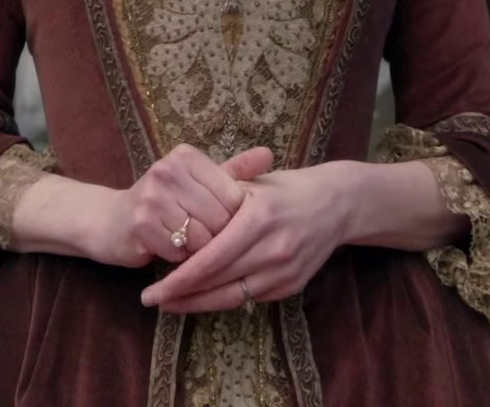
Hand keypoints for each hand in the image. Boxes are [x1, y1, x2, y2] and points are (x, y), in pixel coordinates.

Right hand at [94, 145, 274, 267]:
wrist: (110, 221)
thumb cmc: (163, 203)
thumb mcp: (198, 184)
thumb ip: (235, 172)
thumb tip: (269, 154)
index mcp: (186, 156)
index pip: (233, 196)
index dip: (230, 217)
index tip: (215, 220)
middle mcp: (168, 170)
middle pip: (219, 218)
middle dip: (214, 235)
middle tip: (196, 233)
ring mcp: (152, 196)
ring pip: (202, 238)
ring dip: (196, 249)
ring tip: (181, 240)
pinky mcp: (140, 224)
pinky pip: (180, 253)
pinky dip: (177, 258)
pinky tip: (166, 248)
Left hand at [139, 161, 350, 313]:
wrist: (338, 204)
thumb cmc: (288, 189)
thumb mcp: (252, 185)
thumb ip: (217, 202)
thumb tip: (177, 222)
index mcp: (259, 218)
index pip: (211, 259)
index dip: (180, 279)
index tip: (153, 289)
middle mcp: (274, 249)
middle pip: (219, 282)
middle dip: (182, 295)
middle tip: (152, 299)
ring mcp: (285, 271)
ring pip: (233, 297)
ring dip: (199, 303)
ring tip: (171, 304)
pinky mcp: (292, 286)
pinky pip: (251, 298)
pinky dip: (224, 298)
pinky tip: (203, 297)